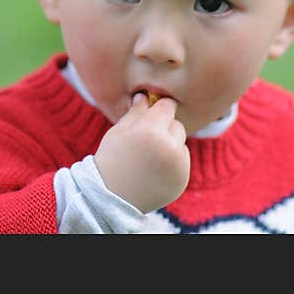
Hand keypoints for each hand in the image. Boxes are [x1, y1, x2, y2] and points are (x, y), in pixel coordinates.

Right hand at [94, 93, 189, 213]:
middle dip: (164, 127)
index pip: (167, 106)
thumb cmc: (111, 159)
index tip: (154, 108)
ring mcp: (179, 166)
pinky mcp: (182, 180)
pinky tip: (154, 169)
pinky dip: (172, 162)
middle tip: (146, 137)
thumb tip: (145, 96)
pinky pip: (182, 162)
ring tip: (148, 156)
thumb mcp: (119, 131)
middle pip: (176, 124)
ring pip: (181, 143)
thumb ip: (136, 112)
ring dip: (170, 144)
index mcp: (152, 131)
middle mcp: (170, 147)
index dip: (160, 106)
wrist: (111, 196)